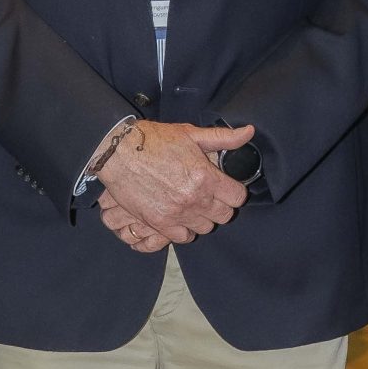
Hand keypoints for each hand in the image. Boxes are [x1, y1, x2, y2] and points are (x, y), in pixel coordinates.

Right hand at [97, 120, 251, 244]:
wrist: (118, 153)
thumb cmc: (154, 141)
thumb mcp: (191, 134)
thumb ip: (223, 138)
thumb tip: (249, 132)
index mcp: (205, 177)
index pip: (238, 197)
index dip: (234, 191)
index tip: (226, 186)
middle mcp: (194, 199)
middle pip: (224, 216)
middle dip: (220, 205)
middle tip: (209, 194)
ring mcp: (177, 213)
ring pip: (205, 228)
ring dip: (203, 218)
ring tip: (193, 204)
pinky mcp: (159, 222)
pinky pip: (183, 236)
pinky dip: (184, 228)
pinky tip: (180, 215)